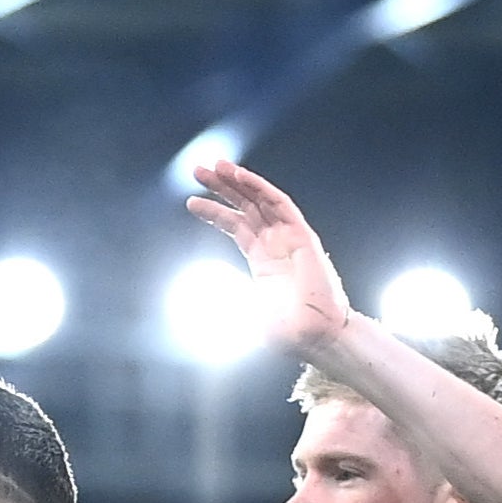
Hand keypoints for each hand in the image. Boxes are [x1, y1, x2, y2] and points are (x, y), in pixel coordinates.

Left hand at [187, 160, 349, 356]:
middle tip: (197, 170)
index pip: (235, 225)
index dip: (214, 212)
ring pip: (261, 200)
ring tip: (215, 166)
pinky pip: (280, 204)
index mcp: (261, 258)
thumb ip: (219, 296)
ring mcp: (290, 237)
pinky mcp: (303, 235)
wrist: (311, 336)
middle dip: (222, 188)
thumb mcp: (239, 310)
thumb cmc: (282, 330)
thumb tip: (191, 292)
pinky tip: (241, 177)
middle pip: (246, 206)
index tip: (190, 202)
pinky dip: (260, 188)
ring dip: (238, 182)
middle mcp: (275, 242)